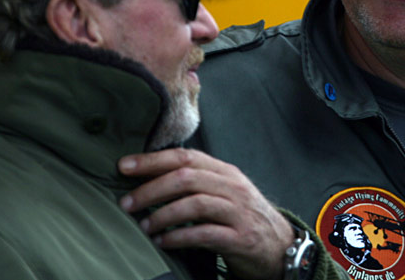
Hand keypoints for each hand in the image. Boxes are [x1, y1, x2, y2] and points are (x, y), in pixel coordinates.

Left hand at [118, 148, 293, 279]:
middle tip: (126, 203)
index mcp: (225, 172)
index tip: (124, 166)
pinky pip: (205, 234)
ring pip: (195, 204)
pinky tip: (163, 242)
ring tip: (143, 226)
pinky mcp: (241, 238)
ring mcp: (238, 212)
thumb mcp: (225, 192)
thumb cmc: (244, 218)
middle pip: (186, 178)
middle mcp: (232, 187)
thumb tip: (151, 177)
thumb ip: (198, 182)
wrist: (281, 246)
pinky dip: (179, 237)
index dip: (152, 160)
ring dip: (162, 214)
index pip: (185, 157)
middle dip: (150, 189)